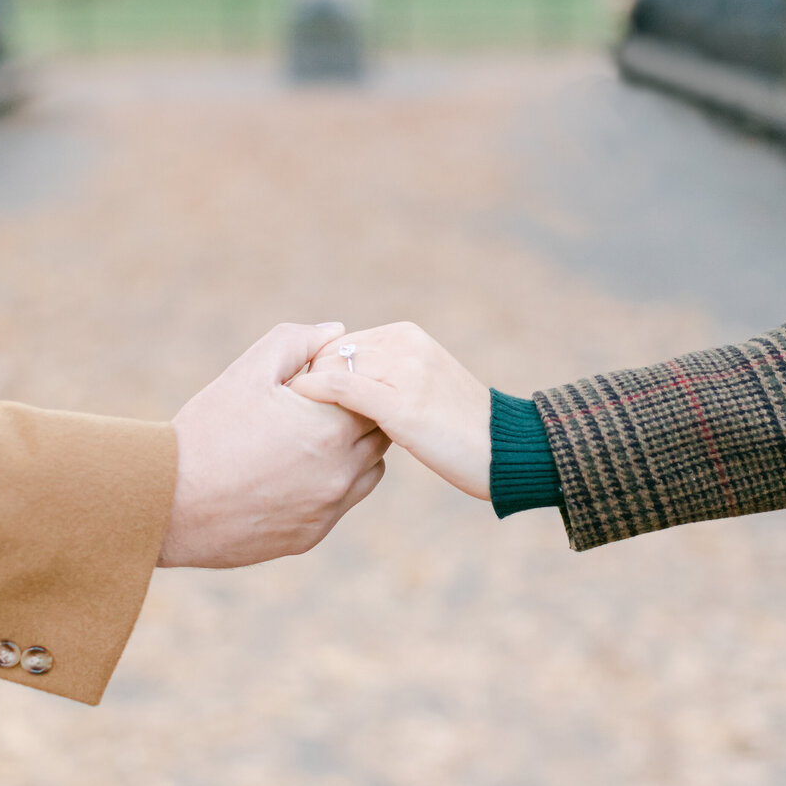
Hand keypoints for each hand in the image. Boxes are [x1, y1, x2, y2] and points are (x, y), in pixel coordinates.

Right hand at [159, 323, 388, 568]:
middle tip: (322, 405)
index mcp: (330, 427)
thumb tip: (337, 332)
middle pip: (378, 433)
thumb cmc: (207, 431)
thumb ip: (297, 342)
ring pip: (368, 470)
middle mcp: (340, 472)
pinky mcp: (311, 536)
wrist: (168, 503)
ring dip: (352, 450)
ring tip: (309, 439)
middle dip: (357, 414)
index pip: (373, 396)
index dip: (352, 382)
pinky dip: (329, 484)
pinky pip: (341, 503)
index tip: (326, 379)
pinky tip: (292, 473)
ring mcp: (328, 508)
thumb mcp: (247, 372)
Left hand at [291, 322, 490, 499]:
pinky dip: (315, 393)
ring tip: (285, 417)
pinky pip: (343, 388)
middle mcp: (405, 345)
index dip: (314, 368)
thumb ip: (386, 375)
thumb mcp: (421, 386)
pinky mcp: (402, 405)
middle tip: (280, 408)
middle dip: (305, 376)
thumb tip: (340, 382)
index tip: (291, 397)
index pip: (341, 343)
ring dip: (305, 388)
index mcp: (407, 336)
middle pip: (332, 352)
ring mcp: (405, 372)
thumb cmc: (459, 428)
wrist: (505, 450)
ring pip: (333, 365)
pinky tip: (299, 409)